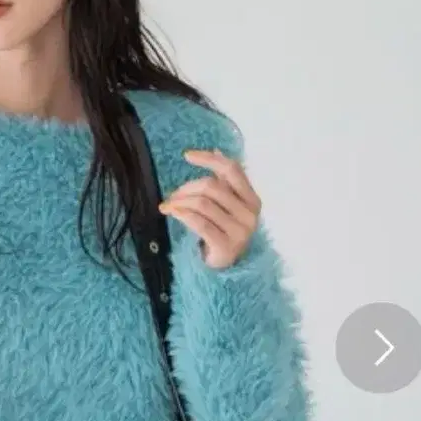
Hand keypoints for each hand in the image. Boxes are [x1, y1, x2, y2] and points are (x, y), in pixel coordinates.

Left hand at [158, 149, 261, 269]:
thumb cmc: (222, 234)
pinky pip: (199, 222)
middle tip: (171, 197)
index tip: (187, 156)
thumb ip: (224, 183)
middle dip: (186, 188)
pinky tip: (172, 212)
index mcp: (252, 199)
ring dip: (180, 202)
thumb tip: (216, 150)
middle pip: (211, 186)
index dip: (209, 159)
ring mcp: (240, 231)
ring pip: (203, 203)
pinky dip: (182, 214)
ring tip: (168, 207)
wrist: (224, 270)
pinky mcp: (226, 246)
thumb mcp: (227, 207)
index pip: (232, 169)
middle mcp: (250, 214)